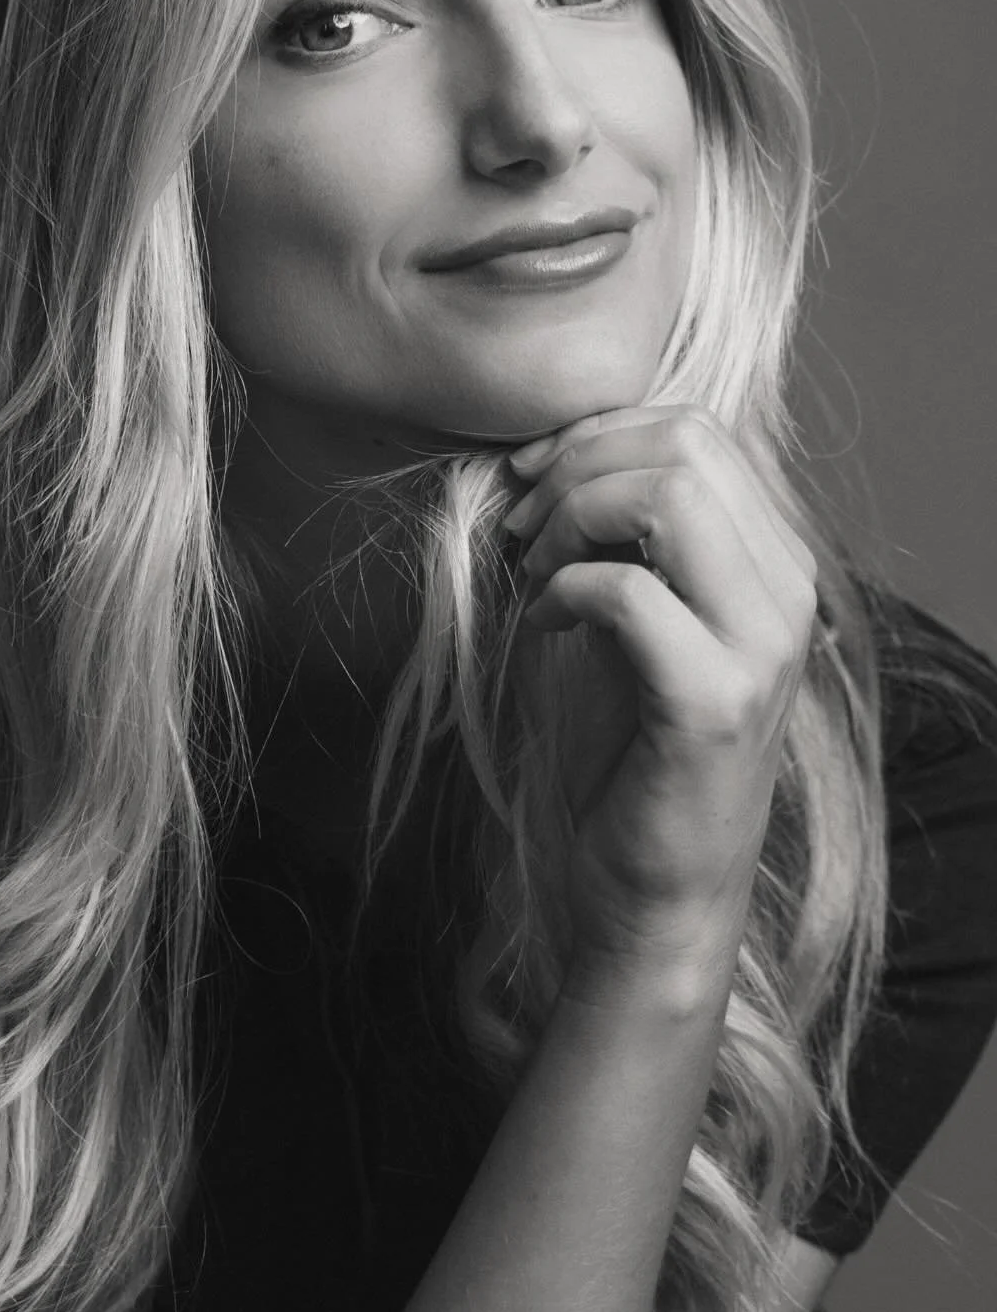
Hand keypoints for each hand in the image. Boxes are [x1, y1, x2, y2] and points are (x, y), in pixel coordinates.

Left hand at [502, 405, 817, 966]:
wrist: (655, 883)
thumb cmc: (631, 744)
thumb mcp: (630, 614)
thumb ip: (621, 534)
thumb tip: (551, 457)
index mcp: (774, 556)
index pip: (696, 428)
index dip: (596, 433)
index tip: (532, 478)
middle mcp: (788, 588)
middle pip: (683, 445)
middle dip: (576, 466)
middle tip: (522, 526)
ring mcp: (762, 644)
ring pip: (668, 498)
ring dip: (572, 518)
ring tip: (535, 570)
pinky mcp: (714, 702)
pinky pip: (627, 591)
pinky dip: (562, 592)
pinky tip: (542, 629)